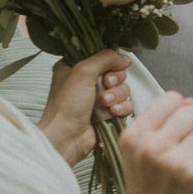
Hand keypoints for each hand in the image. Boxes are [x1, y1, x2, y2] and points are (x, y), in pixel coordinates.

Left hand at [36, 48, 134, 165]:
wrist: (66, 137)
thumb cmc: (67, 104)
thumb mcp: (83, 72)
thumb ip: (105, 58)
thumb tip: (124, 58)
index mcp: (76, 67)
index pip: (103, 56)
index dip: (110, 61)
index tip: (107, 69)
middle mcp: (88, 81)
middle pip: (117, 72)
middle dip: (115, 80)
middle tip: (105, 86)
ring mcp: (98, 98)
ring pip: (124, 88)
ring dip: (117, 96)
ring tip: (104, 104)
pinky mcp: (108, 113)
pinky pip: (126, 104)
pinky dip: (122, 108)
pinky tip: (112, 113)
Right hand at [113, 92, 192, 193]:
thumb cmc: (149, 192)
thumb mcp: (143, 154)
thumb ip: (165, 123)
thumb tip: (192, 101)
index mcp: (133, 136)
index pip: (171, 98)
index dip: (178, 114)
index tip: (172, 135)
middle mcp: (152, 145)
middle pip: (192, 111)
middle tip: (182, 155)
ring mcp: (176, 161)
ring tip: (187, 170)